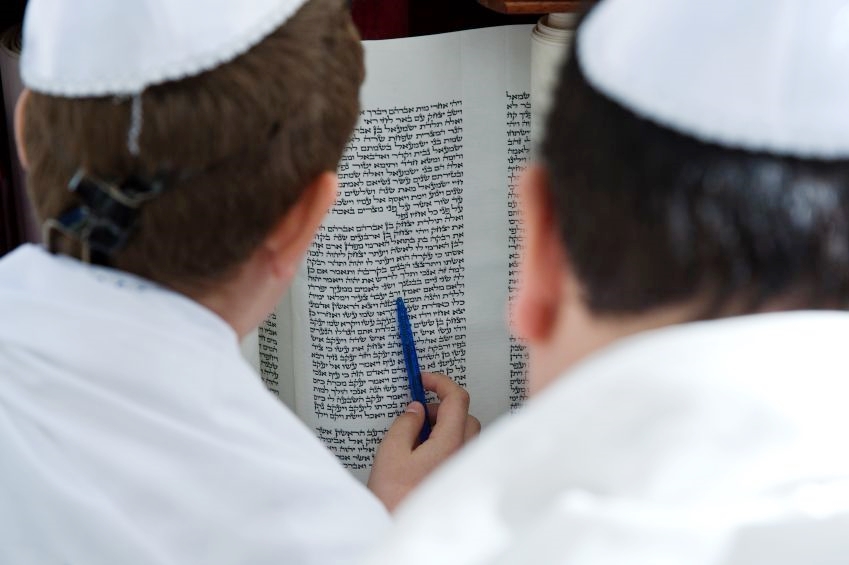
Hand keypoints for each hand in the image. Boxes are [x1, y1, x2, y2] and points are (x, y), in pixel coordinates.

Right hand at [367, 372, 479, 511]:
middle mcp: (463, 454)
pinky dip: (445, 443)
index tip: (424, 380)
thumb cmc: (395, 499)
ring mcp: (463, 468)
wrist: (398, 529)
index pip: (457, 399)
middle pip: (465, 415)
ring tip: (417, 436)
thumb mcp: (390, 453)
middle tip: (416, 412)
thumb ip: (405, 424)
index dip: (441, 382)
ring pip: (465, 434)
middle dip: (441, 407)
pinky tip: (422, 455)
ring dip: (444, 426)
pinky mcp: (459, 479)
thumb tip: (415, 409)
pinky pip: (459, 451)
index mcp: (450, 443)